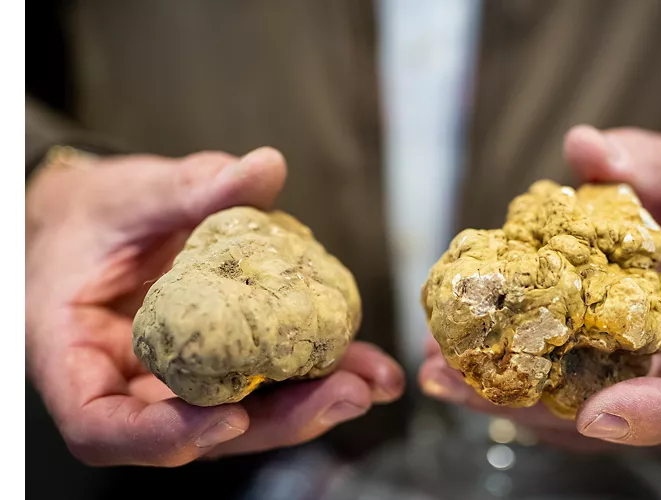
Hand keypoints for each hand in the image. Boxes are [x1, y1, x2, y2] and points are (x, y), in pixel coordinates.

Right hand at [25, 148, 403, 465]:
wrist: (96, 220)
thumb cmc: (93, 213)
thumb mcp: (131, 195)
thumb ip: (189, 188)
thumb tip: (263, 168)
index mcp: (76, 357)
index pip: (103, 427)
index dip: (163, 436)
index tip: (231, 418)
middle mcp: (128, 385)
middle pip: (195, 432)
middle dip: (277, 422)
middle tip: (347, 394)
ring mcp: (176, 381)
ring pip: (239, 418)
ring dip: (309, 405)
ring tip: (371, 380)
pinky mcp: (217, 365)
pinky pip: (260, 382)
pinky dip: (310, 375)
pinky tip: (362, 360)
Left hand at [420, 125, 660, 447]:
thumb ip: (651, 163)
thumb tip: (585, 146)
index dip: (654, 414)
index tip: (597, 413)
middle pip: (613, 418)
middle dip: (530, 408)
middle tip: (456, 379)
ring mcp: (637, 382)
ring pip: (572, 414)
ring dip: (499, 398)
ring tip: (436, 369)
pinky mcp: (605, 376)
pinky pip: (557, 391)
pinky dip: (505, 378)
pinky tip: (452, 356)